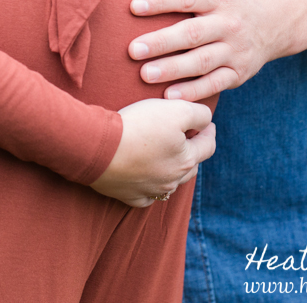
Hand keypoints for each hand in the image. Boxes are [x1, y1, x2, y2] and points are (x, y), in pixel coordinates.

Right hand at [90, 98, 215, 206]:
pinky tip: (146, 178)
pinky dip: (149, 187)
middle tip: (187, 138)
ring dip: (172, 169)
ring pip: (170, 182)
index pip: (208, 145)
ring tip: (167, 157)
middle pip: (191, 167)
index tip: (207, 123)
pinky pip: (146, 196)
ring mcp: (150, 191)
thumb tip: (207, 119)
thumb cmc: (138, 126)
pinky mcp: (129, 196)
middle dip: (192, 152)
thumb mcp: (175, 110)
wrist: (97, 147)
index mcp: (186, 160)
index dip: (209, 131)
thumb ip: (198, 114)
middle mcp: (172, 180)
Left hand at [127, 0, 306, 101]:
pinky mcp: (238, 73)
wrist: (279, 20)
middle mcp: (228, 24)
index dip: (161, 1)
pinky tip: (169, 97)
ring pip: (202, 62)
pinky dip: (194, 92)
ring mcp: (234, 50)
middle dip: (162, 43)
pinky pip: (215, 84)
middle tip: (132, 50)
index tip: (133, 6)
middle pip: (192, 35)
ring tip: (144, 74)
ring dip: (173, 70)